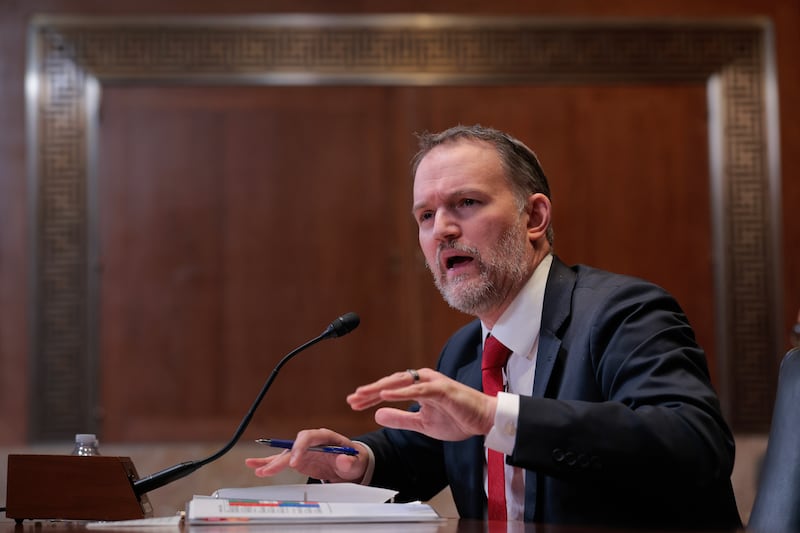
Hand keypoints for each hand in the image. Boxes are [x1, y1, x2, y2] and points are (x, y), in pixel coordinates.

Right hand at [245, 428, 367, 482]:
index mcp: (326, 437)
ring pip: (285, 454)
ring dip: (271, 461)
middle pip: (293, 446)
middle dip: (282, 458)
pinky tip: (256, 467)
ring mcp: (304, 451)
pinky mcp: (299, 460)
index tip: (294, 462)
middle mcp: (312, 442)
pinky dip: (270, 464)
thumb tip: (343, 459)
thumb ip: (350, 461)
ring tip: (255, 466)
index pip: (309, 437)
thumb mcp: (356, 461)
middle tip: (271, 470)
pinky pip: (283, 461)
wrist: (352, 465)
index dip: (300, 448)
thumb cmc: (354, 460)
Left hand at [346, 368, 496, 440]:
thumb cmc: (457, 418)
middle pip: (390, 383)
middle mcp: (422, 380)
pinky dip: (401, 392)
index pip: (389, 389)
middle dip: (370, 391)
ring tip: (363, 395)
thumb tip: (378, 415)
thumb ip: (401, 419)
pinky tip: (385, 396)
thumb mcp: (422, 423)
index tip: (354, 403)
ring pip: (400, 383)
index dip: (371, 396)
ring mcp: (432, 382)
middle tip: (352, 399)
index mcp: (418, 386)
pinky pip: (418, 390)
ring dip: (380, 389)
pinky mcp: (441, 389)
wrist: (484, 420)